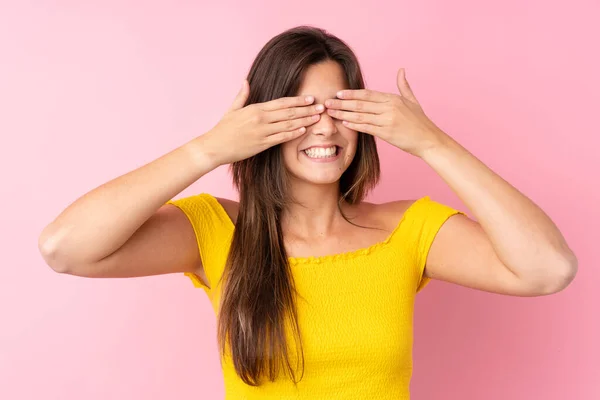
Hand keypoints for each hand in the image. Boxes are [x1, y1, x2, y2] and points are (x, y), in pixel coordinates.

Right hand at [200, 80, 323, 165]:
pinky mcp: (261, 144)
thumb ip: (242, 95)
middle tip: (322, 107)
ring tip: (317, 118)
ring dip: (304, 121)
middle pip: (289, 112)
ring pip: (288, 124)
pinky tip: (304, 130)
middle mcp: (261, 119)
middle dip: (307, 109)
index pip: (282, 102)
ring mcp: (262, 132)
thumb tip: (246, 81)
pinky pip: (281, 138)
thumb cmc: (223, 129)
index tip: (311, 98)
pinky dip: (293, 133)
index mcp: (255, 108)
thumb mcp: (232, 109)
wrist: (214, 147)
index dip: (298, 100)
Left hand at [324, 68, 448, 157]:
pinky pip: (366, 128)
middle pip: (360, 103)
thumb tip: (401, 70)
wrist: (428, 140)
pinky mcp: (386, 133)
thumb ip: (404, 86)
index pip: (367, 94)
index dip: (351, 93)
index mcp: (393, 99)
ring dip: (343, 113)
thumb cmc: (420, 122)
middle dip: (341, 103)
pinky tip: (344, 122)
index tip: (338, 93)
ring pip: (360, 115)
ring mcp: (387, 120)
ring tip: (331, 112)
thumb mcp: (412, 101)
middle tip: (327, 102)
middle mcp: (389, 107)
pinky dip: (354, 125)